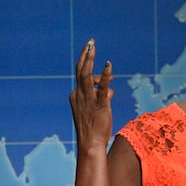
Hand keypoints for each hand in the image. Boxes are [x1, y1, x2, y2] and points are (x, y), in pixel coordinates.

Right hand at [69, 38, 114, 153]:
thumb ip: (102, 95)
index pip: (83, 76)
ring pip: (86, 76)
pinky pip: (102, 88)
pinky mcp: (99, 105)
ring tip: (93, 47)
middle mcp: (79, 95)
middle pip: (81, 70)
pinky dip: (105, 76)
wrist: (90, 144)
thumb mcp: (97, 107)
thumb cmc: (94, 126)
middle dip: (85, 55)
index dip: (89, 65)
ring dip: (89, 60)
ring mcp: (88, 100)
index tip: (90, 49)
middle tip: (90, 41)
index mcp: (76, 95)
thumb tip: (109, 88)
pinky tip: (109, 64)